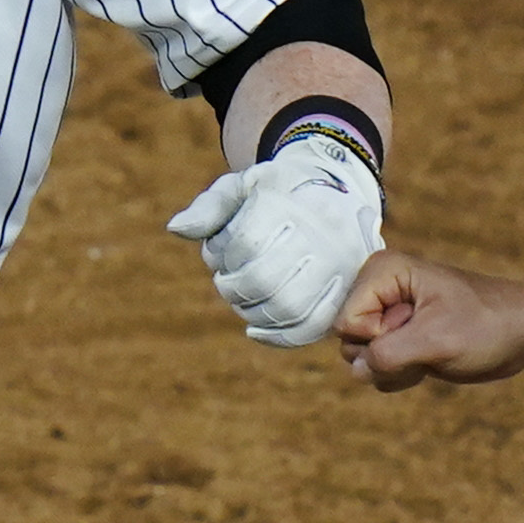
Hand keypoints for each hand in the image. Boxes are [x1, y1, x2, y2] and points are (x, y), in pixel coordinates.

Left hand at [165, 136, 384, 346]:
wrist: (339, 190)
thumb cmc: (277, 192)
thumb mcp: (242, 185)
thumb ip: (210, 207)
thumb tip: (176, 229)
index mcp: (290, 203)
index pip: (246, 242)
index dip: (223, 256)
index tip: (220, 256)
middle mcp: (320, 233)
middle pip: (264, 279)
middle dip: (235, 288)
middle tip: (228, 283)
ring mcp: (339, 264)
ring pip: (288, 307)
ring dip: (253, 313)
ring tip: (244, 301)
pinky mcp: (347, 291)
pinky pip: (314, 327)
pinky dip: (280, 337)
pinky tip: (256, 331)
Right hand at [334, 251, 523, 391]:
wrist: (522, 332)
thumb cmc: (486, 325)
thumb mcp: (435, 341)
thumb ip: (387, 355)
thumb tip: (356, 371)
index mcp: (382, 272)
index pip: (345, 322)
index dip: (376, 338)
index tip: (415, 330)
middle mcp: (379, 289)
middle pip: (349, 341)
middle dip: (386, 356)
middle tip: (426, 345)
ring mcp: (388, 314)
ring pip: (362, 359)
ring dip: (396, 369)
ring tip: (431, 353)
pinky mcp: (398, 336)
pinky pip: (378, 367)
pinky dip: (402, 374)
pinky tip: (430, 362)